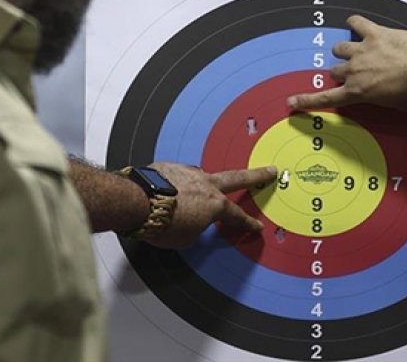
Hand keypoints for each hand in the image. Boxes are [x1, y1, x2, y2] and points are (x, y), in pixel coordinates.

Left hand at [143, 162, 275, 248]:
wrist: (137, 202)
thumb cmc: (161, 224)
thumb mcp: (185, 239)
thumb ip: (195, 229)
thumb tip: (191, 224)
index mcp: (215, 205)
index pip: (236, 216)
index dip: (248, 223)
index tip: (257, 226)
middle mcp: (206, 185)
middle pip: (237, 178)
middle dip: (256, 176)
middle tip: (269, 170)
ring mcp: (188, 172)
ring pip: (202, 176)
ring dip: (202, 183)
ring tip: (196, 191)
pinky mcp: (169, 166)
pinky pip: (177, 175)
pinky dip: (176, 183)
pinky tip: (169, 188)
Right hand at [287, 15, 406, 110]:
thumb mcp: (395, 105)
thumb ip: (379, 99)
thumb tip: (382, 95)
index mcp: (357, 92)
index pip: (325, 98)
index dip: (306, 100)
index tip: (292, 102)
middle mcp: (354, 70)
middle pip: (334, 70)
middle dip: (342, 72)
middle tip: (355, 73)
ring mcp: (362, 50)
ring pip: (340, 47)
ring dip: (346, 49)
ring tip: (356, 49)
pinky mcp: (374, 33)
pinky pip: (357, 23)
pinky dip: (355, 22)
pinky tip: (356, 22)